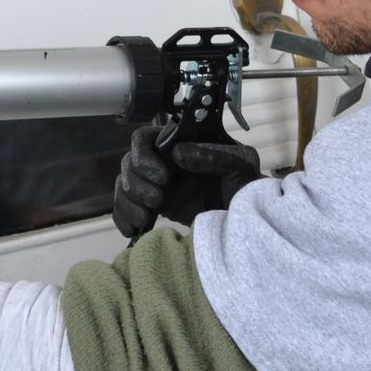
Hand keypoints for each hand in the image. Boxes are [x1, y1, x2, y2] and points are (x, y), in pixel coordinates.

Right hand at [112, 126, 260, 238]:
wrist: (247, 217)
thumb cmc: (246, 184)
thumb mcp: (240, 164)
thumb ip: (213, 155)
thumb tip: (179, 152)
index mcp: (179, 144)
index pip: (144, 139)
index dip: (145, 156)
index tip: (164, 176)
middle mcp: (162, 162)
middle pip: (129, 164)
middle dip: (136, 183)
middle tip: (157, 200)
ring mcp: (156, 185)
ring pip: (124, 186)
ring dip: (128, 202)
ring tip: (145, 218)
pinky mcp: (154, 208)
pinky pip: (126, 208)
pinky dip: (123, 219)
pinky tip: (132, 231)